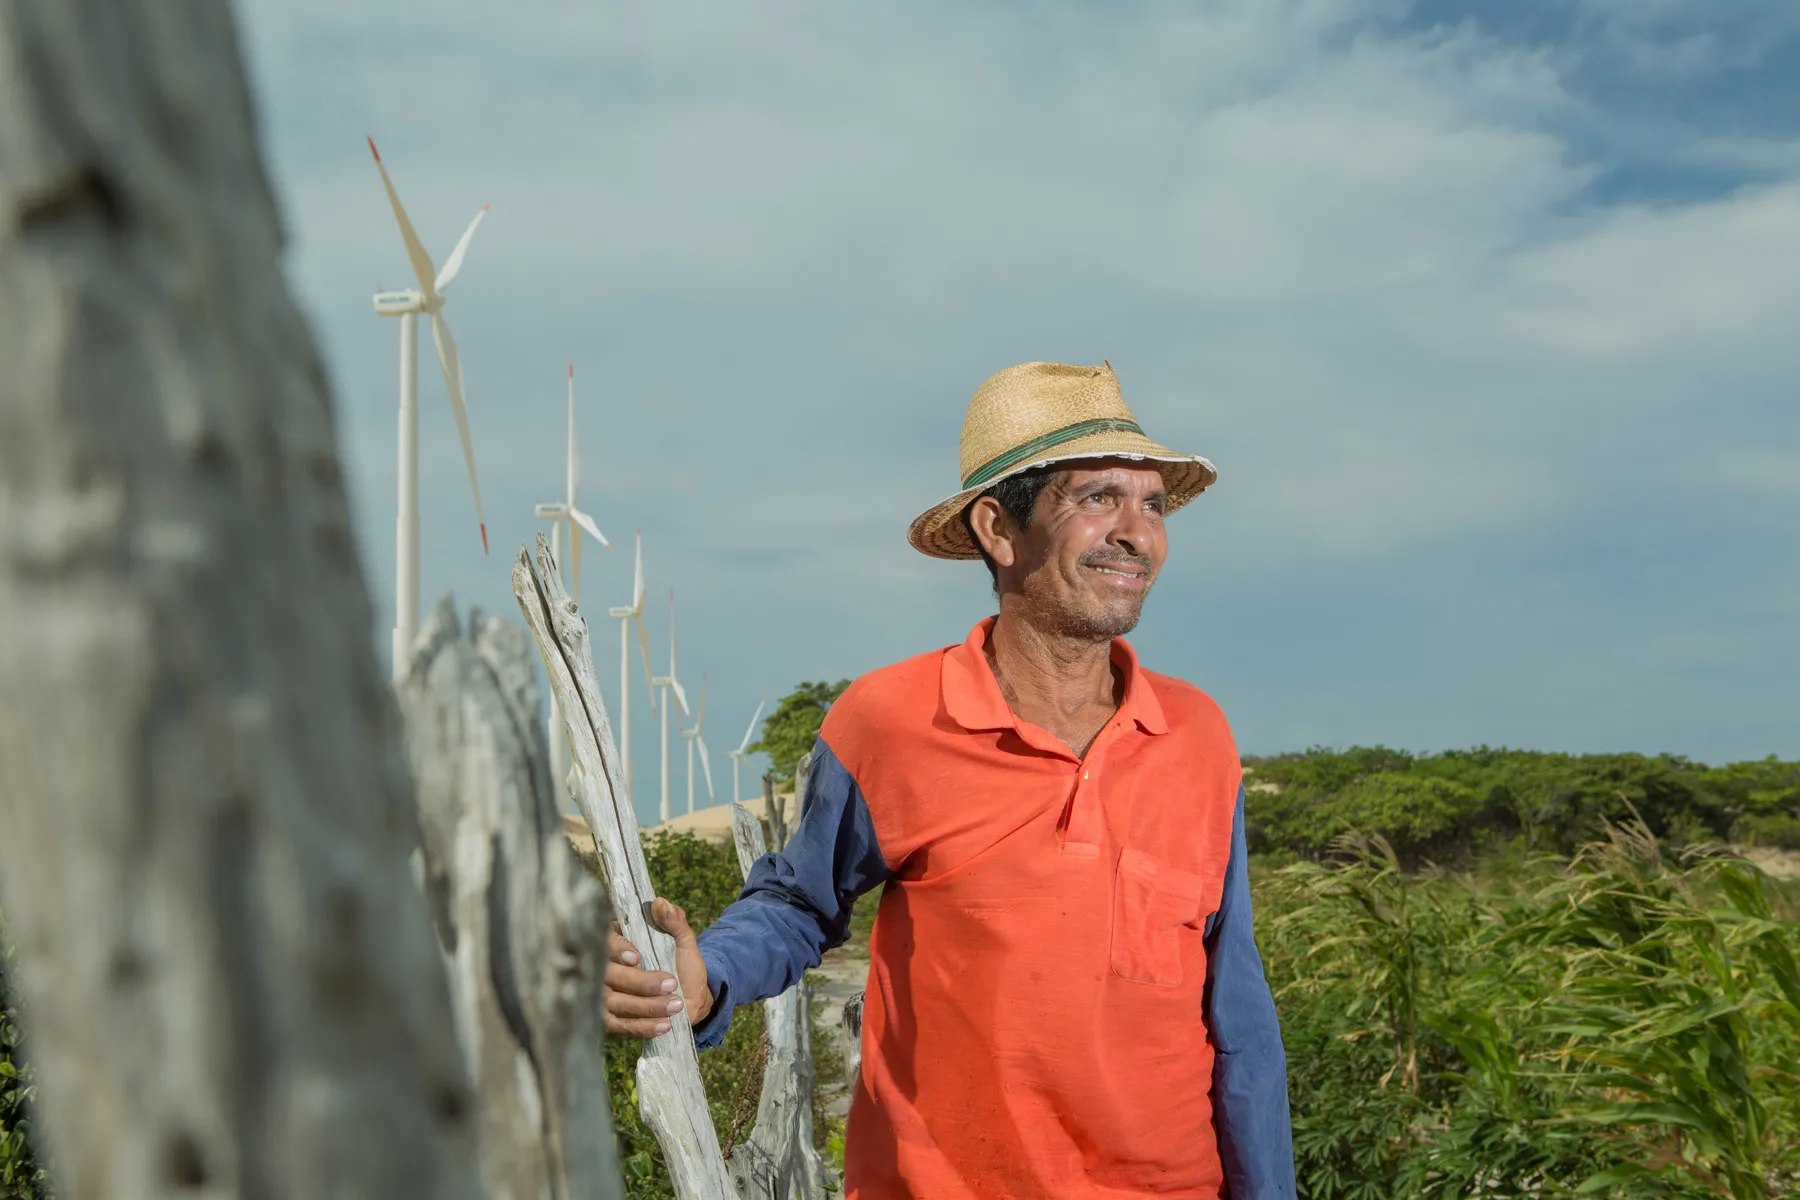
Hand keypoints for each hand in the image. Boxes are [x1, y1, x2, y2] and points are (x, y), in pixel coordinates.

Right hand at [604, 897, 711, 1038]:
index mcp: (618, 942)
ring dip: (646, 1006)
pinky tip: (664, 1025)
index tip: (637, 958)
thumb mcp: (684, 940)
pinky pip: (620, 1026)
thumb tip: (661, 903)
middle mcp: (605, 968)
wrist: (691, 997)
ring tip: (676, 1004)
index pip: (604, 942)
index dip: (616, 950)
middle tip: (671, 983)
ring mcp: (605, 995)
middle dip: (640, 982)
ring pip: (614, 1003)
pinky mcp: (612, 1020)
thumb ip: (675, 921)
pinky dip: (642, 1026)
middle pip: (607, 976)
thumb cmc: (682, 964)